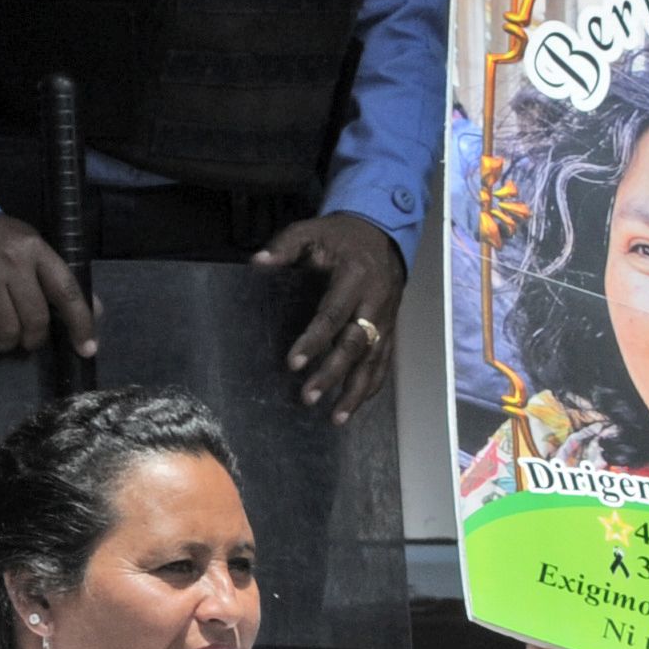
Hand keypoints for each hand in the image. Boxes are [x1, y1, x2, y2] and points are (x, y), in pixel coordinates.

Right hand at [0, 213, 95, 361]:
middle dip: (35, 339)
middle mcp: (11, 262)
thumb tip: (95, 312)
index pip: (67, 292)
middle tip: (29, 340)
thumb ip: (60, 278)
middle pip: (35, 318)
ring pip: (5, 328)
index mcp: (37, 251)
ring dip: (7, 343)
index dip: (81, 324)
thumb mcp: (34, 247)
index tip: (87, 349)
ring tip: (4, 340)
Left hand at [258, 212, 406, 420]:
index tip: (292, 363)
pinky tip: (356, 405)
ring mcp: (387, 318)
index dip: (313, 341)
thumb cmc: (341, 236)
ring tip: (336, 417)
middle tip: (308, 397)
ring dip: (355, 391)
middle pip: (355, 345)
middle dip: (332, 374)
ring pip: (374, 360)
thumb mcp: (311, 230)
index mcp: (356, 278)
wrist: (384, 233)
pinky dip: (372, 385)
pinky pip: (384, 361)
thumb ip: (286, 246)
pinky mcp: (391, 328)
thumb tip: (257, 262)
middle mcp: (376, 302)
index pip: (333, 315)